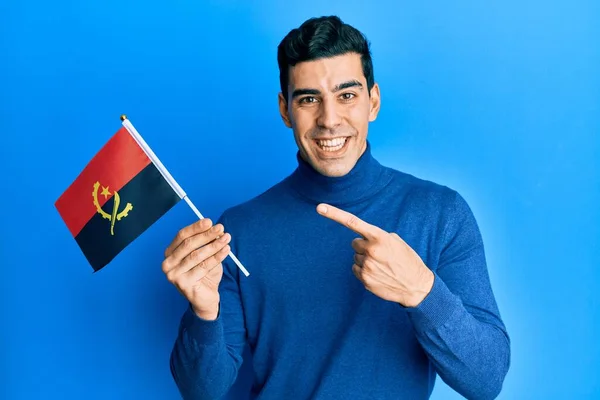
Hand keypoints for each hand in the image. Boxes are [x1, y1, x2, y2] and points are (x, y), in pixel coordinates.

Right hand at [162, 218, 230, 319]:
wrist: (206, 298)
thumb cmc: (204, 274)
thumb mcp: (206, 255)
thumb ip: (207, 242)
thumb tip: (216, 229)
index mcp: (170, 253)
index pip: (181, 236)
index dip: (196, 228)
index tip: (210, 221)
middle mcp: (168, 264)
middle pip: (188, 244)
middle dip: (206, 235)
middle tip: (221, 228)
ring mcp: (174, 275)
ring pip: (197, 255)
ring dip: (214, 245)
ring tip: (226, 239)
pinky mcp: (183, 284)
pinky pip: (203, 267)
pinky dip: (217, 257)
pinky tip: (226, 251)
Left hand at [316, 203, 433, 307]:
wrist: (416, 286)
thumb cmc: (407, 260)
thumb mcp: (396, 242)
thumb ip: (377, 237)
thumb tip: (362, 240)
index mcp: (380, 237)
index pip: (353, 223)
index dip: (334, 214)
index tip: (320, 208)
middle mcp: (371, 250)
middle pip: (355, 243)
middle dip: (364, 246)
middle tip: (380, 253)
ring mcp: (366, 266)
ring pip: (356, 257)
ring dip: (365, 259)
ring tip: (382, 265)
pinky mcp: (364, 279)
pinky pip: (356, 269)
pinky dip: (364, 271)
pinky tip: (379, 274)